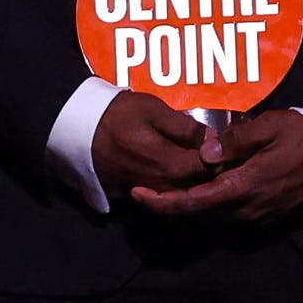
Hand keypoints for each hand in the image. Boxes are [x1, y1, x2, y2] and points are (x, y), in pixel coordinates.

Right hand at [91, 89, 219, 203]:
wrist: (77, 127)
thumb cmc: (116, 113)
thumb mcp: (153, 109)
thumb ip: (184, 126)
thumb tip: (210, 138)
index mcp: (169, 164)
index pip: (208, 169)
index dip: (221, 157)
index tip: (225, 144)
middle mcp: (160, 184)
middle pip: (195, 184)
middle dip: (208, 171)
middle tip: (215, 152)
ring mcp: (145, 190)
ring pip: (178, 191)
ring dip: (190, 179)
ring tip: (194, 159)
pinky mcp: (130, 192)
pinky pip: (158, 192)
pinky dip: (170, 184)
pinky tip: (170, 168)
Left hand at [132, 104, 302, 222]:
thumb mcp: (270, 127)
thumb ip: (235, 140)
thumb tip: (204, 152)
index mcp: (242, 188)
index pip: (192, 203)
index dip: (162, 202)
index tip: (137, 194)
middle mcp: (245, 211)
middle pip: (196, 215)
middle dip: (169, 205)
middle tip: (144, 187)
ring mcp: (255, 218)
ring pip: (210, 219)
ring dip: (187, 207)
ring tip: (165, 188)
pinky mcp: (264, 218)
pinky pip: (227, 218)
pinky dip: (208, 207)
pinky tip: (200, 190)